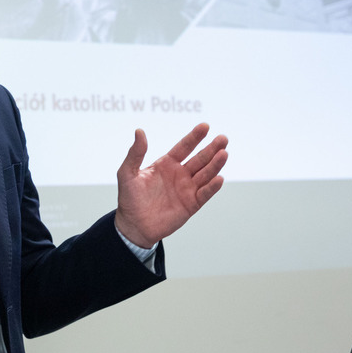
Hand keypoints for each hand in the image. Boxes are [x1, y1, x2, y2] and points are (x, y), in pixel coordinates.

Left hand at [114, 123, 227, 248]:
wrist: (133, 225)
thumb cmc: (129, 198)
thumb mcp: (127, 173)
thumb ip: (135, 153)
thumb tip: (139, 131)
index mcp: (167, 164)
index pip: (184, 147)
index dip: (194, 137)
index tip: (205, 126)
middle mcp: (180, 174)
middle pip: (200, 159)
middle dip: (212, 148)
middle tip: (223, 138)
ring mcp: (187, 189)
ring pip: (205, 174)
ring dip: (215, 164)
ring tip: (224, 154)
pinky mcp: (191, 204)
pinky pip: (204, 194)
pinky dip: (212, 187)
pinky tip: (219, 178)